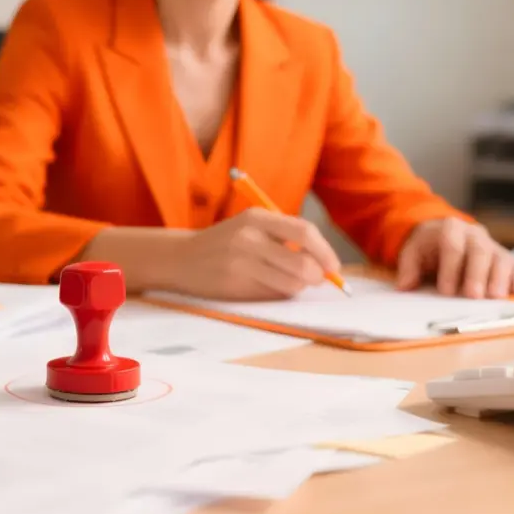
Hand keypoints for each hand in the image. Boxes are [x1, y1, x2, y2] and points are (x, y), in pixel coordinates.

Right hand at [167, 208, 341, 300]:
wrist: (180, 258)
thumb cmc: (224, 243)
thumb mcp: (251, 227)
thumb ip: (283, 237)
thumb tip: (324, 263)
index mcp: (257, 218)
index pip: (304, 233)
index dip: (325, 252)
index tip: (333, 267)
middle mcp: (249, 238)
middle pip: (302, 263)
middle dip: (317, 276)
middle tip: (317, 280)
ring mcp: (240, 263)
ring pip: (290, 284)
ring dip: (297, 287)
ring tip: (286, 282)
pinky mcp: (234, 286)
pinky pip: (271, 295)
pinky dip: (277, 294)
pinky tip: (265, 287)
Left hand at [396, 217, 513, 298]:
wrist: (444, 235)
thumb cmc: (428, 248)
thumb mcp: (412, 252)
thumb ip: (408, 268)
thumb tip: (405, 286)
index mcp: (450, 229)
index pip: (452, 246)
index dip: (450, 268)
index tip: (446, 291)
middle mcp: (475, 234)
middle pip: (480, 251)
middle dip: (477, 274)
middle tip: (473, 296)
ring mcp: (493, 245)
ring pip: (501, 258)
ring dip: (500, 278)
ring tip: (495, 298)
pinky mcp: (506, 258)